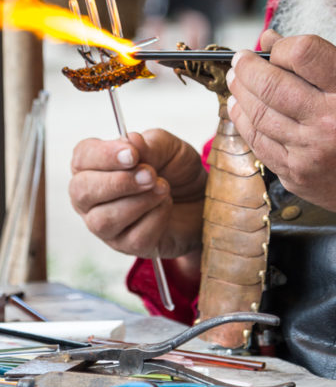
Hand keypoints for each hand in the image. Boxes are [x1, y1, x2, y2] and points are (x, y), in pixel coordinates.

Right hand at [69, 129, 205, 262]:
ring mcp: (106, 225)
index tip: (133, 154)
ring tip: (164, 188)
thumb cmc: (177, 170)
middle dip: (118, 182)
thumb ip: (150, 144)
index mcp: (95, 166)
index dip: (104, 155)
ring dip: (139, 202)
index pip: (82, 158)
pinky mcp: (128, 245)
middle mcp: (92, 198)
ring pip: (103, 220)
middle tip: (151, 175)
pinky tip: (167, 206)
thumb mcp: (170, 148)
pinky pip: (134, 237)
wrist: (202, 198)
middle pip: (81, 191)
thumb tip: (131, 141)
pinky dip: (156, 218)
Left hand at [225, 30, 335, 260]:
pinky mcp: (296, 174)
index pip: (303, 53)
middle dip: (247, 66)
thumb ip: (320, 61)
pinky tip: (244, 108)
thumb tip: (270, 40)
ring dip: (241, 91)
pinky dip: (245, 121)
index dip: (282, 46)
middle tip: (242, 59)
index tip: (276, 47)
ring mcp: (310, 152)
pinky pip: (258, 143)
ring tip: (239, 80)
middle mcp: (331, 122)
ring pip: (257, 114)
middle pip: (270, 84)